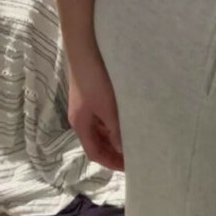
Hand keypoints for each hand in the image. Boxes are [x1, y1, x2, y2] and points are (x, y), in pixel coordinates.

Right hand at [67, 54, 123, 172]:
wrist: (85, 48)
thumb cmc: (94, 80)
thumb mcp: (107, 108)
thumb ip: (115, 130)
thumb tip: (122, 150)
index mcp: (80, 124)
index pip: (95, 153)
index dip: (111, 163)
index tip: (130, 168)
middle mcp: (81, 117)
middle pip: (97, 142)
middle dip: (114, 151)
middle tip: (135, 155)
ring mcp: (85, 105)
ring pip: (101, 128)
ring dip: (115, 136)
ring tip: (134, 138)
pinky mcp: (91, 93)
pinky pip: (103, 115)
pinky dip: (114, 122)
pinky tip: (128, 118)